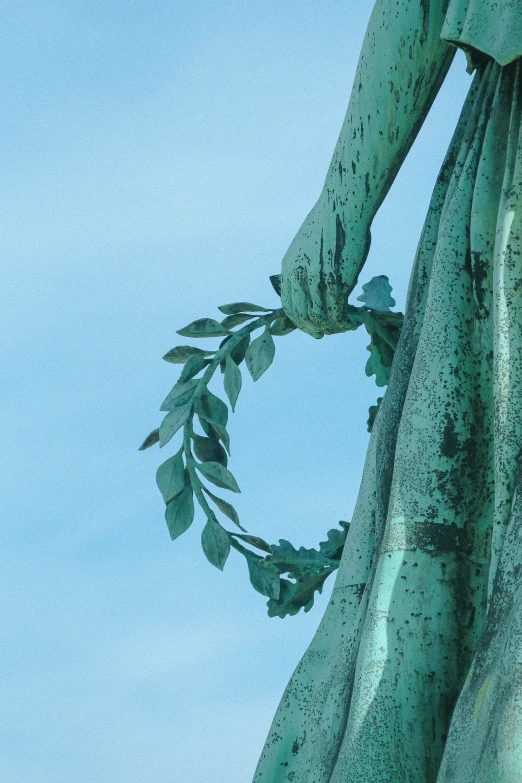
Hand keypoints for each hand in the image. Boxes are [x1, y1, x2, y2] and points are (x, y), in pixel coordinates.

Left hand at [280, 198, 370, 337]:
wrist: (344, 206)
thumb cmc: (331, 221)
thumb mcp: (307, 246)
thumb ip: (307, 267)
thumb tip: (318, 284)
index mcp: (289, 268)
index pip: (288, 306)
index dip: (299, 321)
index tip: (310, 325)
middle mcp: (299, 278)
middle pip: (301, 317)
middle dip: (313, 329)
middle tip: (325, 333)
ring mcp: (317, 282)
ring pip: (320, 319)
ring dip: (333, 328)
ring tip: (345, 326)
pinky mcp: (336, 284)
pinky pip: (338, 314)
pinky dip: (345, 323)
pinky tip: (353, 321)